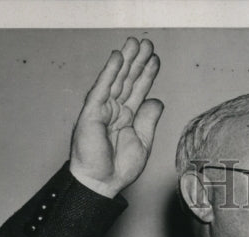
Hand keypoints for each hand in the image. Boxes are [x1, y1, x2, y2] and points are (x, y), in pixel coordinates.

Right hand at [69, 38, 163, 197]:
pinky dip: (110, 73)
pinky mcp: (91, 112)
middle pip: (128, 80)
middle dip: (137, 61)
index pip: (138, 90)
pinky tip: (118, 58)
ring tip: (135, 43)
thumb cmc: (119, 167)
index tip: (155, 59)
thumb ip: (148, 120)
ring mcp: (102, 109)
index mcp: (126, 116)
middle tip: (147, 42)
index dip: (147, 74)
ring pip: (116, 80)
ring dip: (125, 60)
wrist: (103, 183)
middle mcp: (114, 109)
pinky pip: (102, 88)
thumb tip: (156, 100)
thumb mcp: (143, 142)